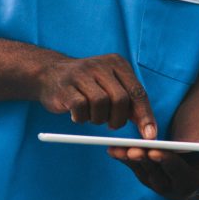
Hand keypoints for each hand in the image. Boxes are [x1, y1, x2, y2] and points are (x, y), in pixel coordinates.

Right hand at [36, 53, 155, 136]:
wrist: (48, 73)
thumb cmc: (87, 85)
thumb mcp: (110, 85)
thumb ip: (129, 102)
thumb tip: (148, 128)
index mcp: (117, 63)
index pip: (137, 92)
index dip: (145, 116)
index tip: (150, 136)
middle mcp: (101, 65)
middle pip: (121, 99)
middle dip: (119, 119)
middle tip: (112, 125)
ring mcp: (81, 74)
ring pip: (101, 104)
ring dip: (98, 118)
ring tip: (92, 116)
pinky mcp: (65, 86)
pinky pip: (81, 108)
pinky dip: (82, 118)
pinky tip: (78, 115)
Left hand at [108, 148, 198, 199]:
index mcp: (197, 188)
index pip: (182, 178)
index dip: (169, 165)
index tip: (158, 151)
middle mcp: (177, 191)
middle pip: (159, 179)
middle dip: (145, 164)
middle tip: (135, 149)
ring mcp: (161, 185)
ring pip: (144, 174)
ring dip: (131, 162)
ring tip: (120, 148)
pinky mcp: (149, 176)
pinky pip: (135, 169)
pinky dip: (124, 159)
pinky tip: (112, 149)